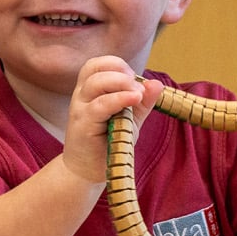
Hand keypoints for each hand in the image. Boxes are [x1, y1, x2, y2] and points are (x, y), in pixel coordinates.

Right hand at [59, 57, 156, 185]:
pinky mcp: (83, 125)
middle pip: (95, 69)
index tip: (134, 78)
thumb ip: (142, 102)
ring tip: (138, 94)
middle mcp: (81, 96)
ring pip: (96, 83)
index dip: (117, 65)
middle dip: (122, 73)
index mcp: (89, 90)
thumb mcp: (130, 119)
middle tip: (139, 88)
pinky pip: (100, 106)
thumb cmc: (109, 142)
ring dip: (122, 83)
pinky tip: (134, 99)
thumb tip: (157, 83)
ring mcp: (80, 109)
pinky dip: (119, 99)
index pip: (97, 64)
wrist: (87, 171)